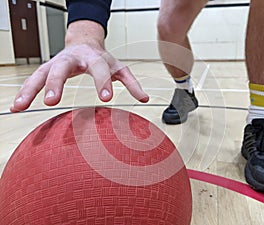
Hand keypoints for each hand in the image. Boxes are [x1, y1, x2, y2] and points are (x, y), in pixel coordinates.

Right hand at [10, 21, 148, 111]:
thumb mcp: (119, 68)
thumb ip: (131, 83)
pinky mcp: (47, 68)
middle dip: (56, 84)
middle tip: (52, 101)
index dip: (103, 83)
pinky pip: (33, 79)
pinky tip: (17, 105)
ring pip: (41, 74)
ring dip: (30, 89)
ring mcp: (57, 63)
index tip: (106, 99)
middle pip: (62, 68)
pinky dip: (25, 92)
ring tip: (20, 106)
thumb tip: (145, 98)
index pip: (99, 70)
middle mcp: (73, 59)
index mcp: (95, 58)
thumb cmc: (102, 59)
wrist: (84, 43)